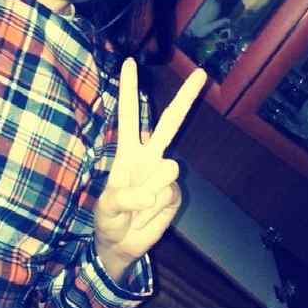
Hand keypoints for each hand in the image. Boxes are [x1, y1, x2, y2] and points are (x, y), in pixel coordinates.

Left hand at [93, 58, 206, 281]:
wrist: (121, 244)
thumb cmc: (109, 219)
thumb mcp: (106, 208)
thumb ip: (124, 198)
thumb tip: (150, 194)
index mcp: (127, 151)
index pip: (129, 115)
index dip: (129, 90)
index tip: (129, 62)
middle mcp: (149, 156)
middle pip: (169, 123)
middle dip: (186, 98)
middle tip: (201, 73)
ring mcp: (164, 174)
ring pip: (168, 170)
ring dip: (149, 193)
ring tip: (136, 208)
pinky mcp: (175, 194)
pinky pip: (169, 195)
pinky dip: (156, 210)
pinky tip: (148, 215)